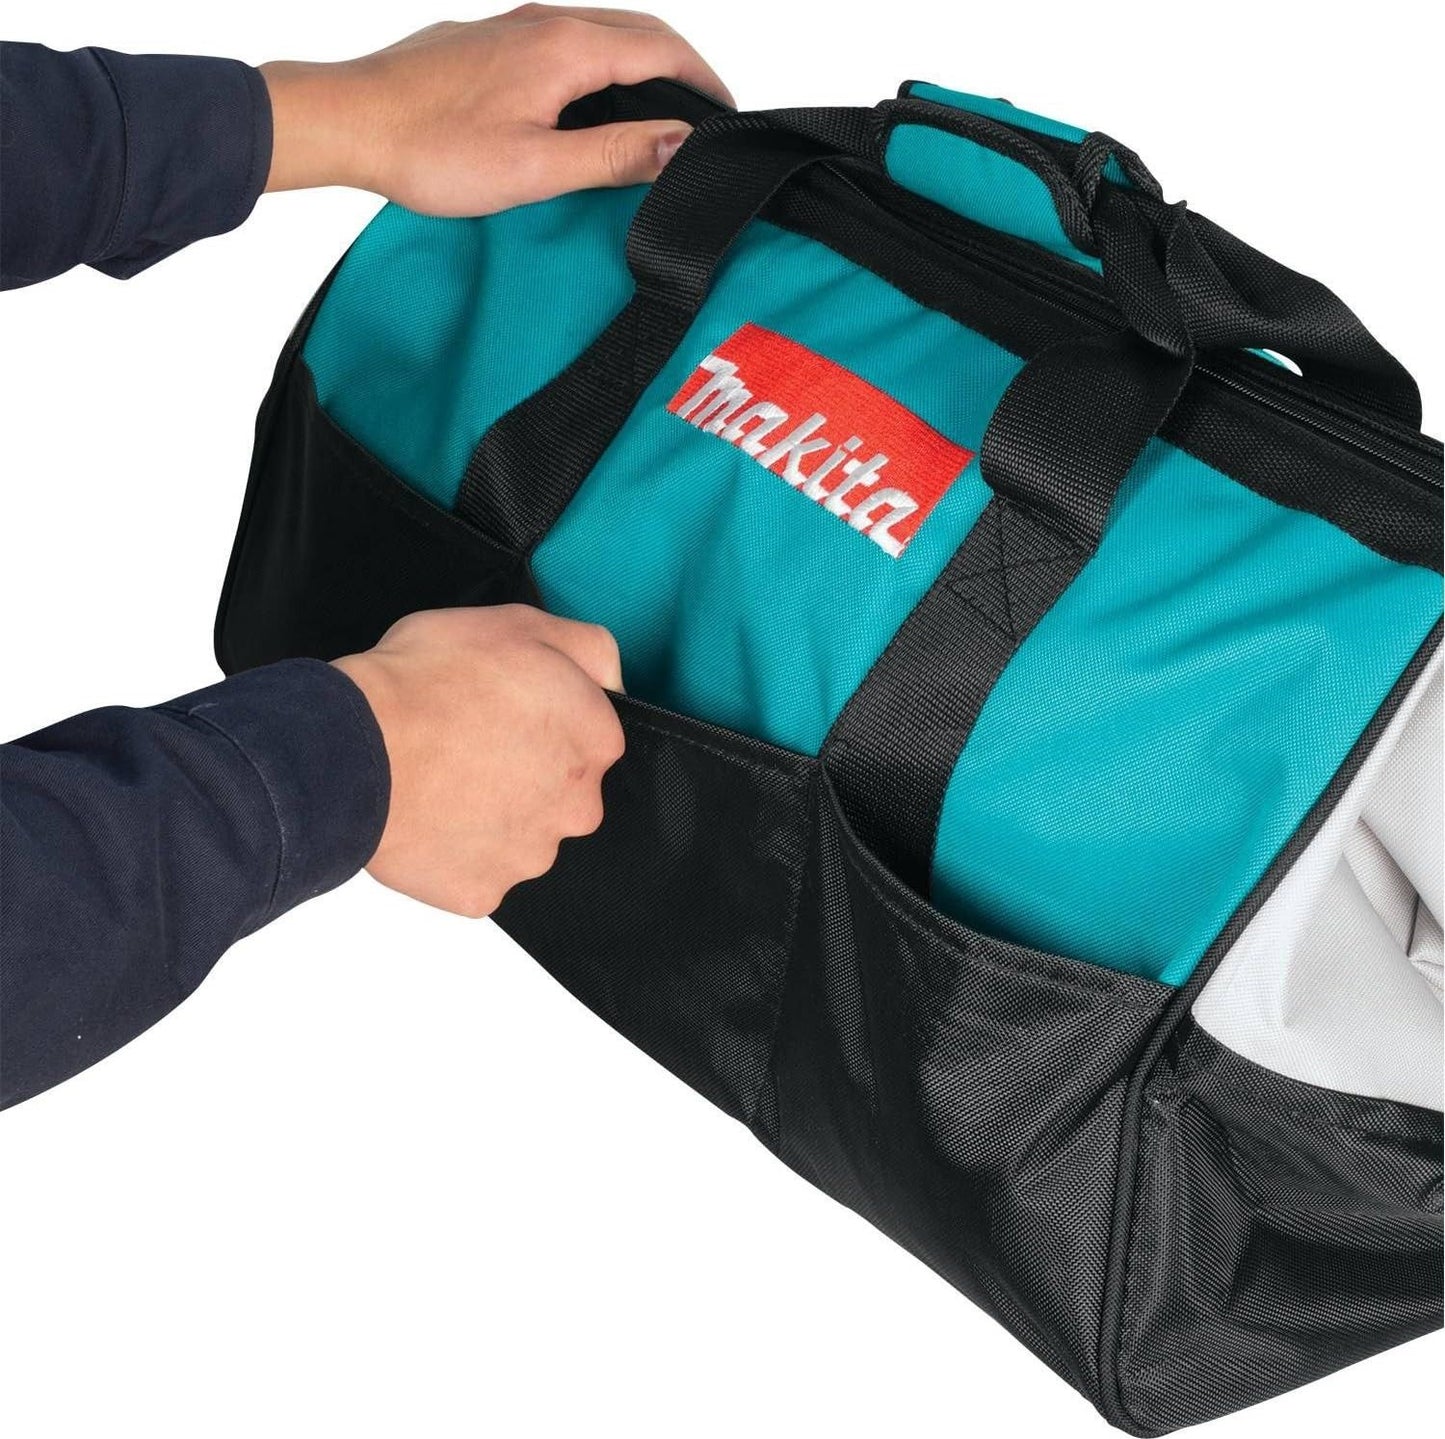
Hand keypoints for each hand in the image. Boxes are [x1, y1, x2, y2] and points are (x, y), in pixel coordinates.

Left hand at [260, 6, 732, 214]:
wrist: (350, 121)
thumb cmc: (430, 149)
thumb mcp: (536, 168)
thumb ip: (613, 154)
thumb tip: (679, 144)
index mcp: (565, 48)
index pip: (662, 49)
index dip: (704, 82)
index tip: (727, 116)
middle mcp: (543, 21)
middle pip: (637, 29)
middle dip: (682, 66)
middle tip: (705, 111)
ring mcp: (513, 26)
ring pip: (601, 31)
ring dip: (642, 61)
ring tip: (661, 108)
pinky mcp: (490, 40)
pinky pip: (565, 38)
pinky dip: (601, 62)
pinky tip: (593, 99)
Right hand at [332, 605, 625, 916]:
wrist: (354, 748)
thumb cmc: (427, 681)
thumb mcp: (519, 623)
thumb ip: (588, 650)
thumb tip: (612, 681)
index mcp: (594, 741)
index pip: (590, 737)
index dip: (544, 720)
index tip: (505, 712)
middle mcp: (576, 806)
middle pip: (561, 794)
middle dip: (525, 774)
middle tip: (469, 747)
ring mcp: (529, 855)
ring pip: (520, 836)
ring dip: (491, 816)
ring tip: (441, 782)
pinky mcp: (482, 891)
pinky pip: (475, 872)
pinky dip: (453, 852)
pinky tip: (426, 818)